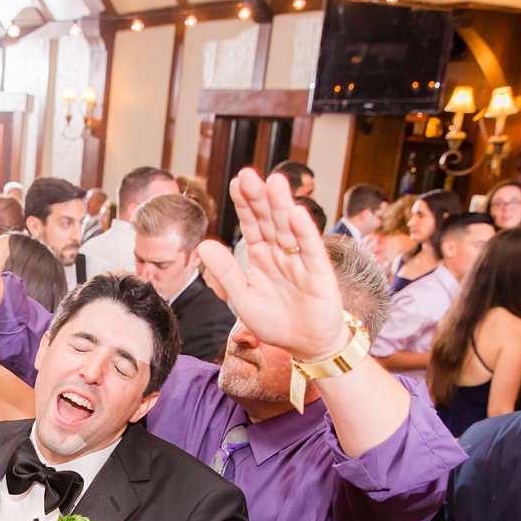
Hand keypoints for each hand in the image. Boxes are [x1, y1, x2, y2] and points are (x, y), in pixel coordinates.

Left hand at [197, 168, 349, 360]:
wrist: (305, 345)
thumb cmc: (275, 321)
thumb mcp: (243, 298)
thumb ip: (225, 271)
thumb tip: (202, 244)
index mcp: (261, 255)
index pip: (251, 223)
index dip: (244, 203)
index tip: (235, 182)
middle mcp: (281, 252)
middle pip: (269, 219)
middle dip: (259, 198)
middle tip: (247, 174)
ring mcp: (300, 258)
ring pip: (289, 228)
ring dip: (282, 206)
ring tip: (274, 182)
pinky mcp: (318, 271)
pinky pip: (310, 248)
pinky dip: (304, 231)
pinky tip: (296, 213)